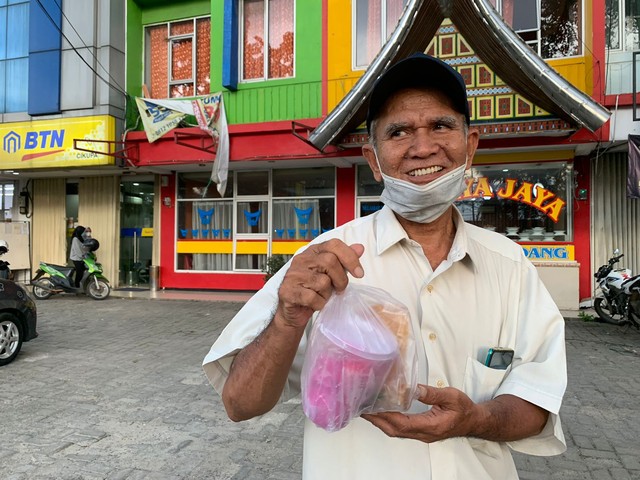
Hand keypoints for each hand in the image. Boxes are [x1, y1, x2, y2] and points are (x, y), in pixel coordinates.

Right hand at [275, 239, 364, 328]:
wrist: (295, 310)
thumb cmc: (313, 289)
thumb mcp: (331, 273)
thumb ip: (344, 260)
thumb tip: (359, 248)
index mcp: (313, 251)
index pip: (333, 244)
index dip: (350, 257)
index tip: (359, 273)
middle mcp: (302, 259)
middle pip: (330, 261)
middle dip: (341, 279)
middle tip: (340, 289)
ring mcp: (293, 275)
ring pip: (322, 282)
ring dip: (327, 294)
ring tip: (321, 295)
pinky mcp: (288, 290)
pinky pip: (312, 297)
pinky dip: (318, 304)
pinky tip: (313, 303)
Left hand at [361, 384, 477, 442]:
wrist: (473, 421)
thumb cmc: (464, 410)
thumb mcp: (452, 396)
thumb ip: (432, 393)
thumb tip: (414, 388)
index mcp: (432, 426)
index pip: (403, 424)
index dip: (386, 416)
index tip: (373, 407)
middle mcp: (424, 433)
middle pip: (394, 430)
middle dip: (377, 420)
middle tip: (362, 407)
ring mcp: (421, 435)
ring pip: (395, 431)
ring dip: (380, 422)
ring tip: (367, 409)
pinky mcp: (420, 432)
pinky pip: (400, 430)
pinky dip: (388, 422)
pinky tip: (382, 413)